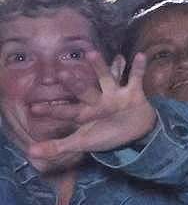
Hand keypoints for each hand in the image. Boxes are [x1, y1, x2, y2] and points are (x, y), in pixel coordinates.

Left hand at [23, 53, 156, 171]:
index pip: (66, 111)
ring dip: (99, 67)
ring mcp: (115, 95)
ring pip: (106, 79)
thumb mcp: (82, 142)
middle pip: (84, 91)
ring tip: (91, 53)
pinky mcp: (133, 93)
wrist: (134, 130)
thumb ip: (57, 147)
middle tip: (60, 74)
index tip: (34, 108)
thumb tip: (29, 152)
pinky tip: (140, 56)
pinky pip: (136, 78)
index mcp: (84, 113)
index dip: (52, 111)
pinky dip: (139, 68)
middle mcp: (97, 101)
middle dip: (74, 84)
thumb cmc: (105, 134)